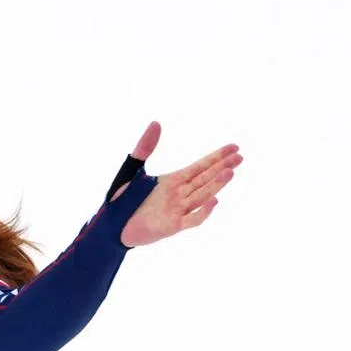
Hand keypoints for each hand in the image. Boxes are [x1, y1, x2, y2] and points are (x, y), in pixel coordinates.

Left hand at [116, 121, 242, 247]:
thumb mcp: (132, 170)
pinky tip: (214, 200)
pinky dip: (203, 211)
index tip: (233, 147)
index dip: (216, 157)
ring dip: (216, 184)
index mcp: (173, 181)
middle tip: (240, 157)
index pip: (200, 167)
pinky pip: (191, 220)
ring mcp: (177, 211)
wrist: (110, 227)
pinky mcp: (171, 226)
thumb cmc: (122, 201)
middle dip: (223, 167)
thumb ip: (144, 147)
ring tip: (231, 171)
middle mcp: (179, 195)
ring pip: (202, 195)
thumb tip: (156, 123)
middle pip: (205, 179)